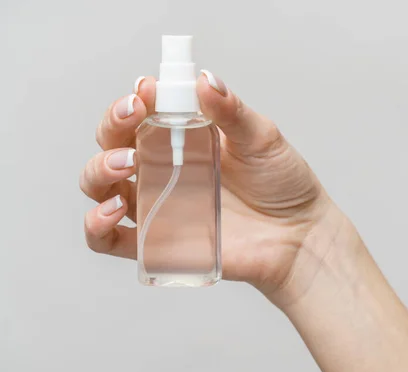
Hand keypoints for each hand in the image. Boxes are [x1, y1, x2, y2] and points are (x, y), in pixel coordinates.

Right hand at [80, 71, 345, 304]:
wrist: (300, 235)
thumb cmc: (284, 185)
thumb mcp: (262, 138)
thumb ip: (232, 112)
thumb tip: (205, 80)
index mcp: (182, 139)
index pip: (140, 113)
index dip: (134, 100)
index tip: (146, 92)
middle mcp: (162, 170)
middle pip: (112, 143)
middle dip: (111, 126)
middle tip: (133, 119)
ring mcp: (156, 206)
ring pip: (100, 185)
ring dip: (99, 170)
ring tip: (126, 164)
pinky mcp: (155, 244)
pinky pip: (108, 239)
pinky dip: (95, 225)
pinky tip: (112, 211)